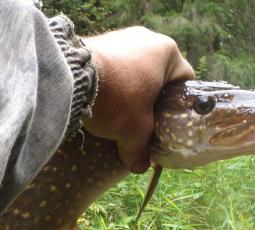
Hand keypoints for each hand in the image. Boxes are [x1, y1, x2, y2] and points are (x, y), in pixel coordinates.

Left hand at [82, 27, 194, 172]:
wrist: (70, 77)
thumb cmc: (117, 99)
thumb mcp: (134, 131)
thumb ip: (141, 150)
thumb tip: (140, 166)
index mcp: (167, 52)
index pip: (184, 81)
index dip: (178, 105)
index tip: (168, 122)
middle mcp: (147, 38)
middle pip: (158, 77)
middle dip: (151, 101)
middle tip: (145, 123)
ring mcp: (120, 37)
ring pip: (134, 72)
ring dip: (130, 93)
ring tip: (120, 116)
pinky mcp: (98, 42)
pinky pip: (113, 67)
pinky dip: (112, 85)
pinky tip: (103, 103)